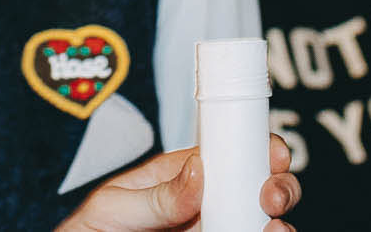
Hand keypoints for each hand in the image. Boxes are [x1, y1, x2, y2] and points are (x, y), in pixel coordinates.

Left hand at [59, 140, 298, 231]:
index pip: (231, 151)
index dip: (261, 147)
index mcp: (184, 175)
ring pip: (261, 224)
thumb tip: (199, 169)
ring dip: (279, 224)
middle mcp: (206, 203)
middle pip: (259, 189)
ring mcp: (213, 230)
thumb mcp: (113, 206)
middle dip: (280, 187)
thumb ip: (156, 194)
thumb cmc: (91, 229)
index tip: (274, 153)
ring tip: (273, 229)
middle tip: (272, 197)